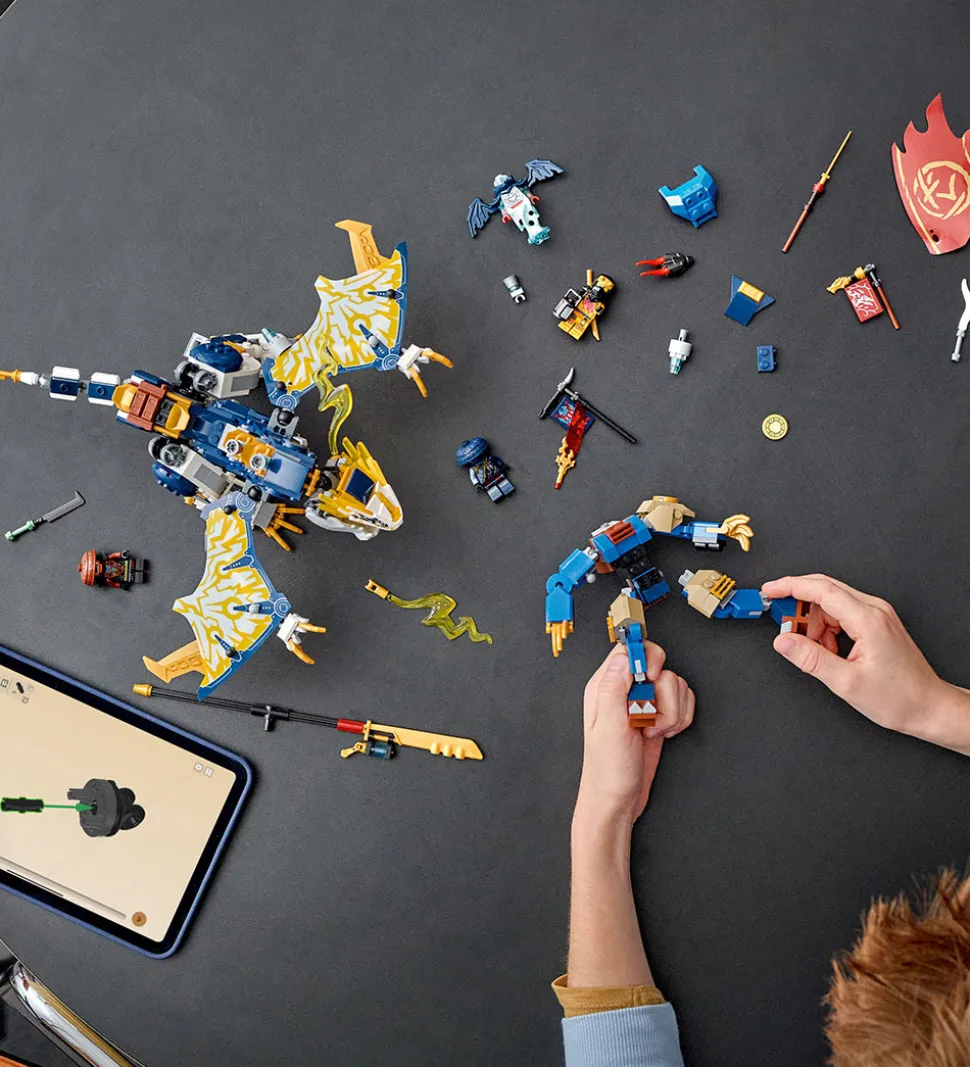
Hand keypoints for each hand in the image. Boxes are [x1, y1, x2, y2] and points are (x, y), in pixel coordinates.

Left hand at [575, 643, 694, 829]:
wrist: (619, 800)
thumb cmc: (607, 769)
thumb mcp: (608, 727)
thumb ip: (614, 688)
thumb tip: (625, 655)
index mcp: (605, 686)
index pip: (629, 649)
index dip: (646, 658)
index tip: (650, 679)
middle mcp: (624, 690)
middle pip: (659, 665)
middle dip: (663, 692)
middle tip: (648, 714)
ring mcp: (644, 703)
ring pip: (676, 685)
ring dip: (672, 711)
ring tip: (653, 731)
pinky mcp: (660, 716)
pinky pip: (684, 702)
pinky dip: (681, 718)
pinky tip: (665, 734)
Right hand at [761, 574, 951, 738]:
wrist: (929, 707)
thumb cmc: (899, 698)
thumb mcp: (846, 682)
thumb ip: (810, 659)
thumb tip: (783, 641)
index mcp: (868, 619)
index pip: (821, 589)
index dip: (790, 586)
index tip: (769, 590)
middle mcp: (874, 610)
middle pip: (825, 591)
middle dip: (798, 605)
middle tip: (783, 626)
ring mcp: (877, 615)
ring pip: (831, 604)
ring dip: (814, 622)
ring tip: (814, 650)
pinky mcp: (876, 623)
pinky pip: (842, 614)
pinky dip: (827, 629)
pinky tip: (828, 650)